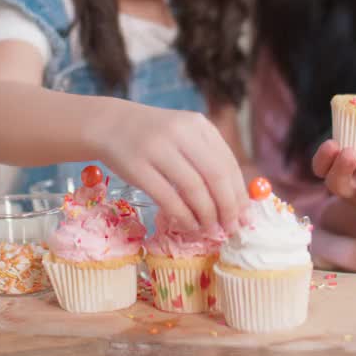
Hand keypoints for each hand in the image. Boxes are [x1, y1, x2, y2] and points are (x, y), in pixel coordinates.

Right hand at [91, 105, 247, 232]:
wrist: (109, 124)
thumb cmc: (153, 136)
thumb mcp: (184, 136)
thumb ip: (208, 159)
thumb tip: (238, 201)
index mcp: (198, 125)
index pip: (228, 163)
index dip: (240, 194)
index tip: (247, 217)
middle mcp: (181, 132)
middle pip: (216, 175)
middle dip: (228, 207)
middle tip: (232, 228)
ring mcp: (157, 148)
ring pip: (194, 188)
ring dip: (207, 215)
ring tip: (211, 231)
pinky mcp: (137, 167)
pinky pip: (168, 198)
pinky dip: (183, 217)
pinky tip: (189, 226)